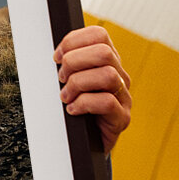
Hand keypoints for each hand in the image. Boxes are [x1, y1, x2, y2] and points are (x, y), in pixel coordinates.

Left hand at [54, 25, 131, 153]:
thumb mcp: (68, 82)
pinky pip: (107, 102)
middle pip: (103, 52)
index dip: (74, 41)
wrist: (83, 145)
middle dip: (74, 62)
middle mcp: (119, 76)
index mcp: (107, 62)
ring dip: (78, 84)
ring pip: (107, 75)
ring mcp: (124, 97)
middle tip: (61, 79)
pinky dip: (83, 104)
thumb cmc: (73, 110)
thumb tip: (54, 54)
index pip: (99, 35)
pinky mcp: (122, 118)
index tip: (56, 57)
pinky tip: (72, 110)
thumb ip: (67, 65)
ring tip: (65, 97)